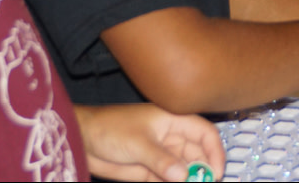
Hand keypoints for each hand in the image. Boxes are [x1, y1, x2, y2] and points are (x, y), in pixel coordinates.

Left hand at [75, 104, 225, 181]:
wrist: (83, 140)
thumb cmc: (110, 128)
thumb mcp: (138, 143)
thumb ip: (161, 160)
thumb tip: (183, 176)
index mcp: (174, 121)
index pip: (205, 133)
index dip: (214, 151)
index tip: (215, 171)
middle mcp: (172, 138)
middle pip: (198, 155)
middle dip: (203, 170)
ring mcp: (163, 156)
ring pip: (184, 170)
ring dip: (189, 180)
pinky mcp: (151, 172)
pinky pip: (170, 181)